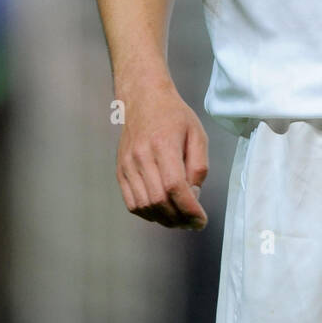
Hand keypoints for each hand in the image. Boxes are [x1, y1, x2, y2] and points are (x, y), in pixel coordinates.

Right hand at [116, 82, 208, 229]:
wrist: (143, 99)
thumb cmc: (174, 116)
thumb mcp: (197, 134)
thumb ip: (198, 166)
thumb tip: (193, 195)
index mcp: (163, 144)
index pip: (174, 186)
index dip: (189, 209)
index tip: (201, 220)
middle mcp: (141, 156)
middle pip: (158, 200)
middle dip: (178, 218)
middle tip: (193, 223)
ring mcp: (127, 165)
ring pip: (144, 205)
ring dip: (164, 220)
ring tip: (180, 220)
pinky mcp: (120, 171)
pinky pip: (131, 203)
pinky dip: (148, 214)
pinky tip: (162, 212)